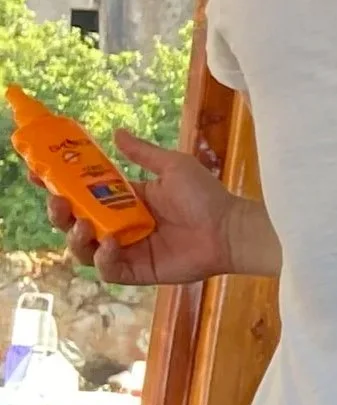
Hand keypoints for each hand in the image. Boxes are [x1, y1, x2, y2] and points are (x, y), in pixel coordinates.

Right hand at [45, 129, 257, 283]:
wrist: (230, 229)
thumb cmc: (206, 196)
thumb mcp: (172, 166)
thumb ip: (142, 153)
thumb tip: (116, 132)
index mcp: (124, 200)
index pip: (80, 194)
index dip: (57, 185)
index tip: (39, 174)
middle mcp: (121, 225)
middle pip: (73, 222)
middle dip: (58, 213)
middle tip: (59, 202)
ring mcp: (128, 250)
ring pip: (83, 249)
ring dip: (75, 237)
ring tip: (86, 224)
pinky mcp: (138, 271)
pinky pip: (107, 270)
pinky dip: (103, 258)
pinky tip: (112, 243)